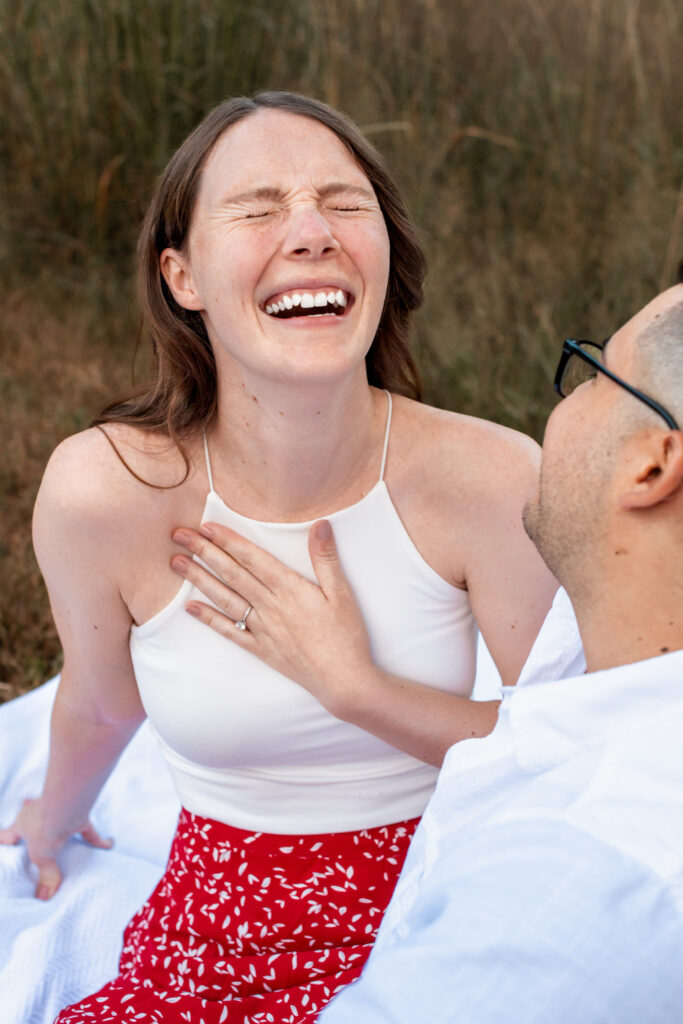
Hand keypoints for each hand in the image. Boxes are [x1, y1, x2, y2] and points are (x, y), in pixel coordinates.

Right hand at [0, 797, 112, 899]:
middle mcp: (38, 813)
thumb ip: (46, 876)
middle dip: (32, 814)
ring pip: (62, 820)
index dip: (4, 837)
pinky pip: (90, 831)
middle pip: (32, 815)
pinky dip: (100, 840)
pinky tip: (110, 845)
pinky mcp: (79, 815)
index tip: (5, 840)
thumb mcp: (41, 858)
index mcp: (22, 824)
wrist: (64, 809)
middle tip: (33, 816)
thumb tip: (44, 897)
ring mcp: (59, 812)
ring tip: (71, 838)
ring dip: (67, 827)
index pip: (8, 833)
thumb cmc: (43, 830)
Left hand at [171, 519, 372, 715]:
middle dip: (204, 552)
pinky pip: (229, 631)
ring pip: (224, 599)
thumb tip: (320, 525)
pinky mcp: (260, 649)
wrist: (343, 680)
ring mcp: (262, 629)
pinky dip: (208, 619)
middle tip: (179, 536)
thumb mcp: (342, 593)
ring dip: (199, 579)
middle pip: (231, 574)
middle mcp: (270, 607)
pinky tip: (190, 608)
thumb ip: (326, 558)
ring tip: (176, 563)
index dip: (227, 540)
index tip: (206, 526)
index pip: (252, 558)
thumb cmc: (346, 636)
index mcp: (290, 589)